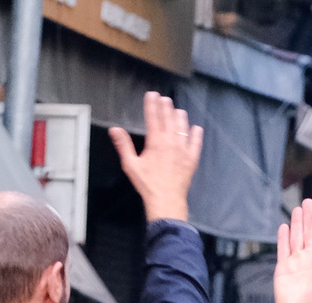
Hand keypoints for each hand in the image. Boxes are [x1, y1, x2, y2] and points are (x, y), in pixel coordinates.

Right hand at [108, 91, 201, 224]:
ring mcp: (183, 149)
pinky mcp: (192, 158)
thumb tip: (115, 130)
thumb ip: (123, 145)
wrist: (166, 200)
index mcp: (156, 141)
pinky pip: (196, 142)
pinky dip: (196, 134)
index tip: (152, 94)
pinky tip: (196, 128)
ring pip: (183, 126)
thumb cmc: (147, 184)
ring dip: (180, 117)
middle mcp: (171, 141)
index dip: (152, 104)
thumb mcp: (131, 165)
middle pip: (169, 118)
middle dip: (166, 106)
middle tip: (165, 99)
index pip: (153, 117)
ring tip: (178, 110)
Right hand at [272, 200, 311, 302]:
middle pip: (309, 233)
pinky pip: (283, 249)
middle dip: (308, 218)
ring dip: (296, 224)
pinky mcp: (283, 269)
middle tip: (307, 201)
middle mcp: (310, 259)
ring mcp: (296, 263)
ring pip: (296, 238)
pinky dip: (283, 238)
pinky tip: (284, 227)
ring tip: (296, 209)